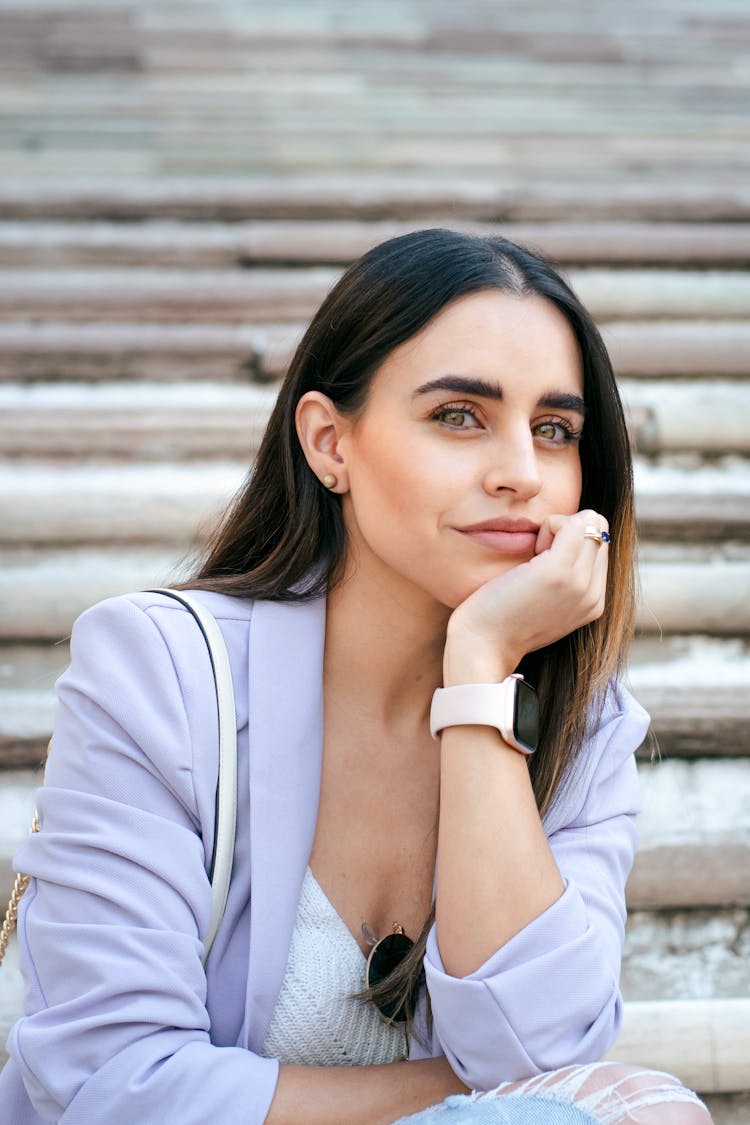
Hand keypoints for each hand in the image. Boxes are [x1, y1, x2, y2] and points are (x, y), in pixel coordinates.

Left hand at [443, 509, 608, 684]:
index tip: (543, 562)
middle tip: (536, 558)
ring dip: (557, 528)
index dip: (571, 542)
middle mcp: (594, 595)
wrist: (483, 645)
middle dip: (567, 532)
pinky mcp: (559, 572)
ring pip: (589, 524)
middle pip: (599, 531)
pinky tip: (531, 552)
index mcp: (593, 602)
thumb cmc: (503, 618)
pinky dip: (549, 526)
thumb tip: (567, 537)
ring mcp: (580, 584)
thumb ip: (566, 578)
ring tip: (534, 557)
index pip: (602, 545)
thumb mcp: (546, 601)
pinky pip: (572, 522)